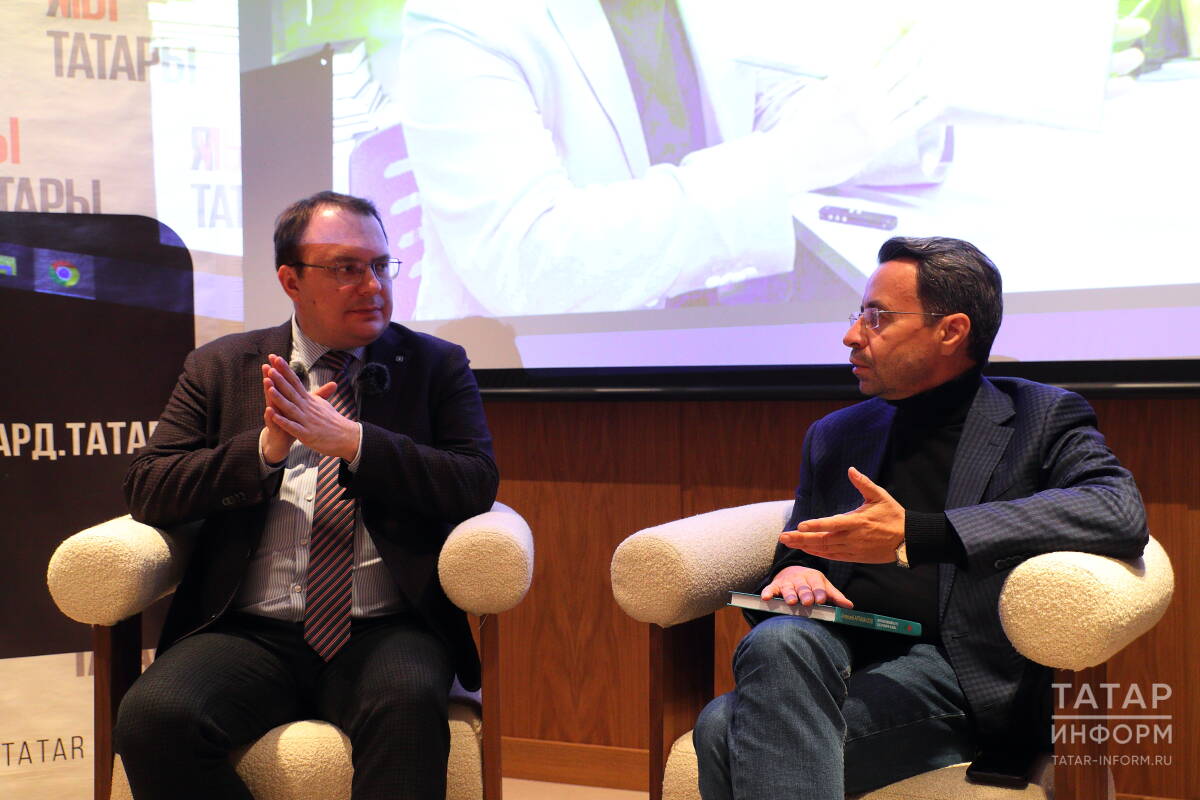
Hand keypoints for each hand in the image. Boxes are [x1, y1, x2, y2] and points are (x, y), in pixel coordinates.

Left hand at [262, 354, 359, 461]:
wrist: (347, 437)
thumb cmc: (334, 422)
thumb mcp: (325, 405)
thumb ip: (321, 394)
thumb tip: (327, 382)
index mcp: (310, 401)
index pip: (296, 382)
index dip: (285, 370)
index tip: (276, 358)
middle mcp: (308, 408)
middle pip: (292, 392)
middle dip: (280, 379)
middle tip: (270, 367)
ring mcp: (307, 421)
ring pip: (291, 408)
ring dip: (279, 398)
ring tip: (269, 388)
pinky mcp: (306, 434)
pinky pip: (292, 427)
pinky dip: (283, 421)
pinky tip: (274, 415)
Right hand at [761, 566, 852, 608]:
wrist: (793, 572)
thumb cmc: (812, 583)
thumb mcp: (824, 586)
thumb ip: (835, 596)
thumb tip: (850, 606)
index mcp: (814, 578)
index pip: (817, 585)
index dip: (819, 592)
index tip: (822, 599)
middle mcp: (800, 579)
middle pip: (803, 587)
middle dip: (805, 594)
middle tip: (807, 602)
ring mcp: (787, 582)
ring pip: (788, 589)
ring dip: (789, 595)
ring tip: (790, 602)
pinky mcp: (775, 586)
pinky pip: (771, 589)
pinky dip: (768, 592)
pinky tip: (765, 598)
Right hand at [763, 22, 945, 191]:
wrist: (788, 161)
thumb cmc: (803, 124)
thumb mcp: (826, 88)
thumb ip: (855, 70)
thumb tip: (884, 49)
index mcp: (844, 74)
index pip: (881, 39)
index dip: (902, 23)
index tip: (917, 14)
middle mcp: (860, 92)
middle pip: (904, 57)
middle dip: (924, 38)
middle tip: (938, 25)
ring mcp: (871, 118)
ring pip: (914, 85)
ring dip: (932, 68)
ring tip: (943, 57)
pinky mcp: (879, 141)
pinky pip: (915, 117)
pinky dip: (930, 102)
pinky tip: (939, 92)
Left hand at [779, 467, 904, 562]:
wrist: (908, 539)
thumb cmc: (893, 515)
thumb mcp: (879, 496)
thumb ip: (863, 483)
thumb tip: (851, 469)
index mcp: (857, 521)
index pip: (832, 524)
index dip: (815, 525)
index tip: (800, 526)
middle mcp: (852, 537)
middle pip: (823, 539)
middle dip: (801, 539)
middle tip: (783, 537)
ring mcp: (853, 549)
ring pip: (826, 550)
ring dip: (807, 547)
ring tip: (790, 543)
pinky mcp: (856, 557)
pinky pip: (834, 556)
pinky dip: (820, 553)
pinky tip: (808, 550)